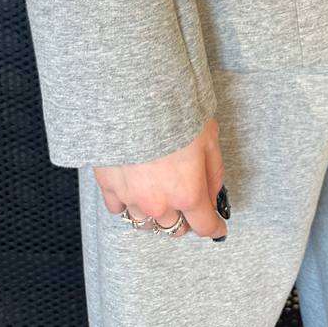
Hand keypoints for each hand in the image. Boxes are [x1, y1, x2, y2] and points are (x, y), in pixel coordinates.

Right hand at [94, 116, 227, 239]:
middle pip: (175, 229)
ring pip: (146, 224)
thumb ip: (214, 173)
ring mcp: (132, 197)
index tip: (218, 227)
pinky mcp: (109, 186)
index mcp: (188, 192)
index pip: (205, 225)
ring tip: (159, 198)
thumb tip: (212, 194)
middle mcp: (160, 202)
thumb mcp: (210, 139)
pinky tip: (133, 190)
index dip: (215, 227)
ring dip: (155, 216)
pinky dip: (126, 204)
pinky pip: (118, 209)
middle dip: (185, 220)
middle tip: (187, 205)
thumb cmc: (175, 112)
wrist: (135, 98)